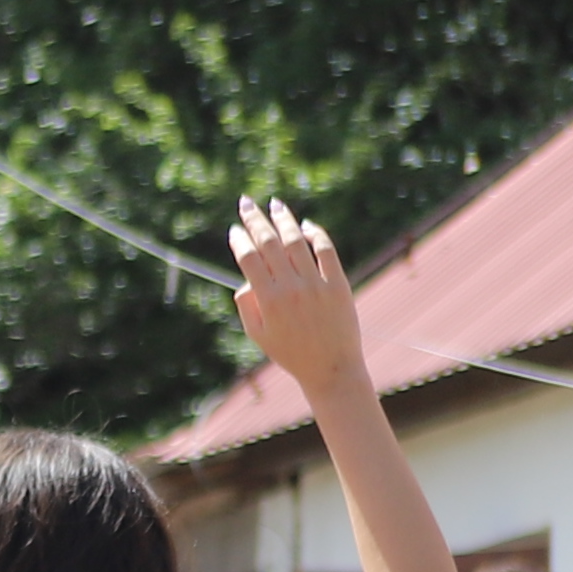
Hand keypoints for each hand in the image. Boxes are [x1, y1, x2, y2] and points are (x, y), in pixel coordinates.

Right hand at [227, 198, 370, 397]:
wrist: (330, 368)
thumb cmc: (290, 354)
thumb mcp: (258, 335)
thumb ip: (247, 304)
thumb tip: (246, 278)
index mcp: (268, 301)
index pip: (249, 260)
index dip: (239, 241)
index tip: (234, 230)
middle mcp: (291, 288)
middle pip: (270, 244)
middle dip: (255, 220)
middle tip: (246, 203)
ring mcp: (316, 284)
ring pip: (297, 242)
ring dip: (284, 220)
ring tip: (275, 205)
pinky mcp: (338, 284)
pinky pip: (326, 250)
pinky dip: (316, 234)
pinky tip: (305, 225)